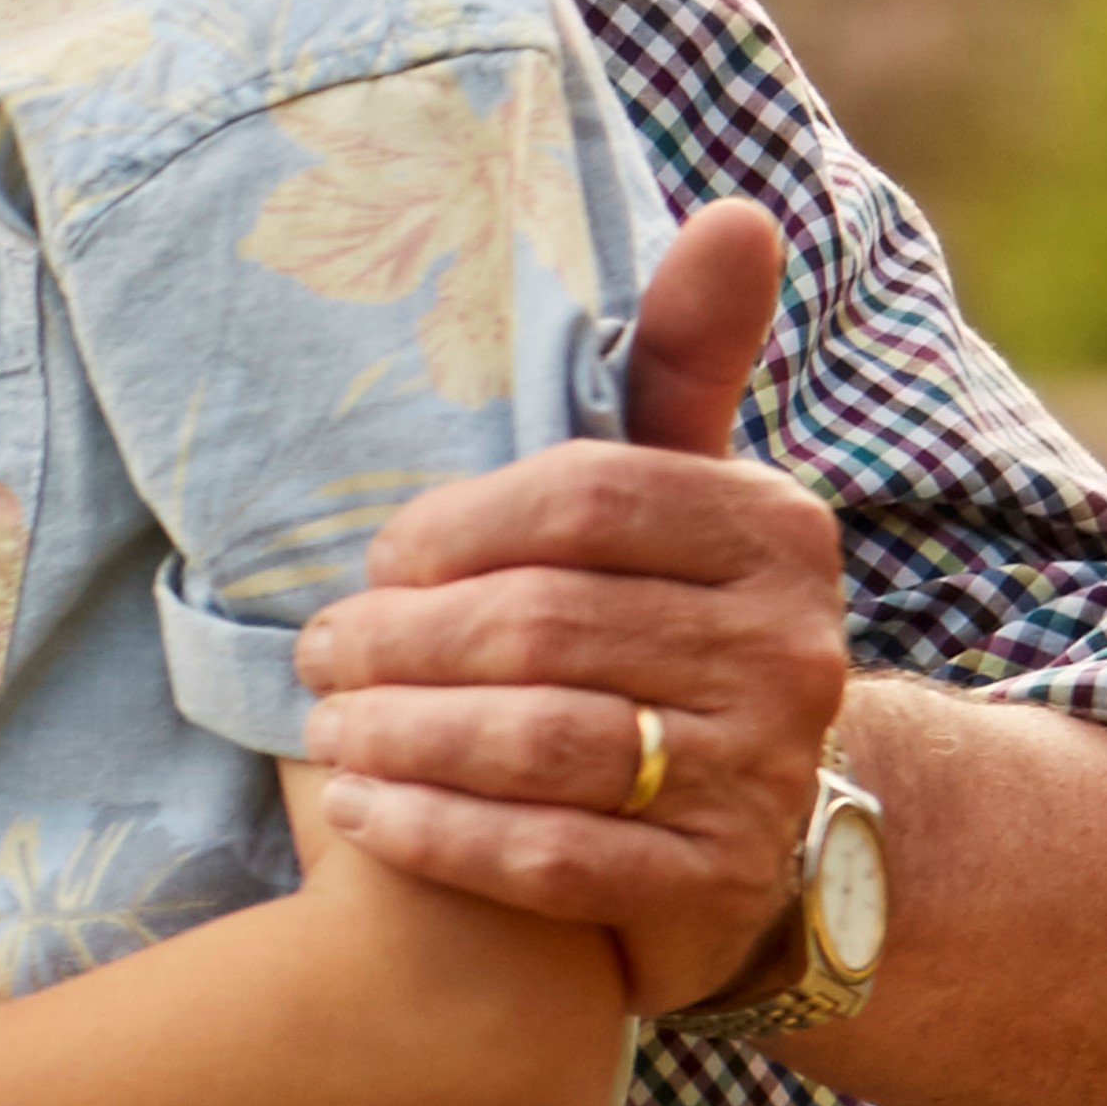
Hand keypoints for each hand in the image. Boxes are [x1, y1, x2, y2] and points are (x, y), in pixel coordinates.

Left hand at [296, 195, 843, 1015]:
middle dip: (399, 640)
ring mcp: (759, 777)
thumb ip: (682, 366)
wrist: (753, 826)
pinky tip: (362, 813)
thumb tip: (734, 214)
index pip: (579, 500)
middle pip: (540, 625)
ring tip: (325, 727)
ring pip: (537, 741)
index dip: (447, 530)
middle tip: (315, 652)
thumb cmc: (668, 627)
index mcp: (776, 532)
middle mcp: (791, 651)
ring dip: (399, 734)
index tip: (371, 559)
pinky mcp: (712, 890)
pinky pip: (547, 855)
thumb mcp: (684, 497)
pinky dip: (435, 833)